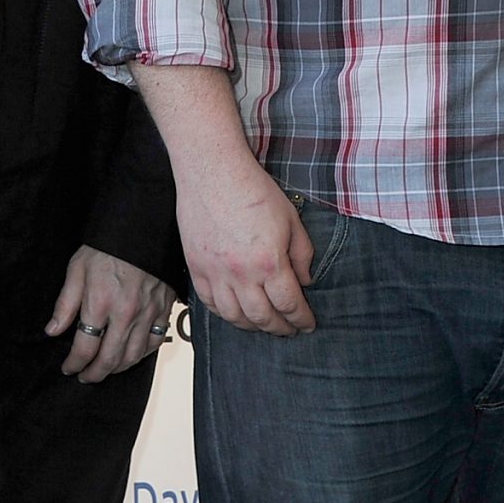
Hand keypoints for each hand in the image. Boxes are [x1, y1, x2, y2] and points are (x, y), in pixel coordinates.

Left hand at [45, 246, 177, 381]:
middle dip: (94, 374)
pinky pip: (154, 342)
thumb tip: (53, 330)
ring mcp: (147, 313)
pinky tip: (131, 355)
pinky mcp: (163, 309)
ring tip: (105, 369)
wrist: (142, 227)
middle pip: (109, 359)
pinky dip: (142, 355)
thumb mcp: (77, 269)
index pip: (85, 348)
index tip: (68, 367)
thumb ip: (65, 303)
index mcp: (99, 303)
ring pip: (132, 356)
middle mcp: (125, 313)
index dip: (74, 363)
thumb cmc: (107, 245)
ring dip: (117, 369)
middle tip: (85, 376)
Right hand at [176, 153, 316, 335]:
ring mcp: (215, 274)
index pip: (289, 305)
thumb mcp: (291, 219)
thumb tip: (304, 280)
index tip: (307, 324)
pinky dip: (224, 314)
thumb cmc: (253, 190)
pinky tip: (235, 312)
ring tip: (263, 325)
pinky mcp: (196, 268)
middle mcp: (242, 275)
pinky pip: (210, 303)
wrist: (213, 172)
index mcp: (270, 263)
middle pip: (263, 318)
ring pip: (234, 317)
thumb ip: (302, 254)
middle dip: (280, 328)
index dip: (301, 319)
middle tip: (289, 330)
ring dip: (252, 326)